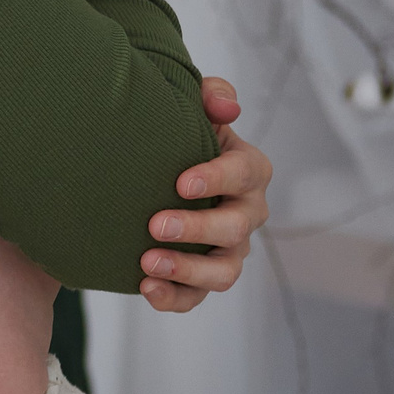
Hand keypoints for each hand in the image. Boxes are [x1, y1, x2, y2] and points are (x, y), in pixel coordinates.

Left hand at [138, 77, 270, 311]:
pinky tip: (146, 287)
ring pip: (224, 271)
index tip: (180, 182)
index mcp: (247, 171)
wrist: (153, 171)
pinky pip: (196, 297)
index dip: (217, 178)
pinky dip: (174, 297)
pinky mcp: (202, 276)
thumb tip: (226, 106)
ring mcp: (227, 249)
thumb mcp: (193, 109)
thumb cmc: (180, 137)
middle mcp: (245, 213)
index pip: (246, 173)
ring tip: (148, 262)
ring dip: (188, 269)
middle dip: (197, 228)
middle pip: (236, 228)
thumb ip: (211, 96)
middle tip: (155, 224)